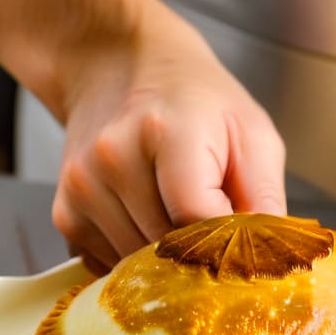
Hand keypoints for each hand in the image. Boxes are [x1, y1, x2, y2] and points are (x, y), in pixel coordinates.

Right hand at [52, 18, 285, 269]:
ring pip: (139, 267)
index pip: (198, 221)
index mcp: (166, 131)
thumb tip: (269, 263)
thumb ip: (265, 199)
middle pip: (168, 249)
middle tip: (217, 227)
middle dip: (200, 254)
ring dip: (168, 258)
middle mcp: (113, 159)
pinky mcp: (66, 214)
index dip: (227, 242)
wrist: (120, 67)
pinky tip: (149, 220)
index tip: (244, 243)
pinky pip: (111, 267)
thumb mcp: (252, 134)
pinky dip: (136, 259)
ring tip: (179, 214)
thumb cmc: (197, 103)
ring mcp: (83, 188)